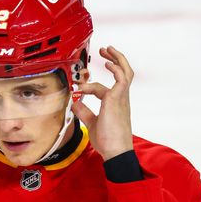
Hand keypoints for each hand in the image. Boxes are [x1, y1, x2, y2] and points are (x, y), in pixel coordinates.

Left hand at [71, 46, 134, 160]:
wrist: (115, 151)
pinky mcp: (117, 99)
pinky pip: (121, 78)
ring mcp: (121, 98)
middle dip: (115, 60)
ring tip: (106, 50)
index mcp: (115, 105)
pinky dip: (114, 69)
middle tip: (105, 51)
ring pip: (126, 72)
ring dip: (116, 59)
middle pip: (124, 73)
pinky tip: (106, 64)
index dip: (91, 85)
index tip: (80, 84)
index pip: (106, 88)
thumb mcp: (92, 123)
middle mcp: (121, 99)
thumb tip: (74, 102)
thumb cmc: (108, 140)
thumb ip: (84, 111)